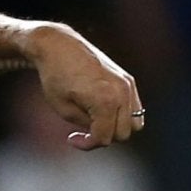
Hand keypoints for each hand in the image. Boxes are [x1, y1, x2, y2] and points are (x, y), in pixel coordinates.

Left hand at [28, 24, 143, 151]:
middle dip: (103, 137)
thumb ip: (87, 126)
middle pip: (122, 134)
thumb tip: (101, 134)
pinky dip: (122, 115)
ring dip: (117, 128)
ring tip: (96, 122)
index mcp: (105, 101)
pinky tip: (103, 111)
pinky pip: (135, 108)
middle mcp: (121, 93)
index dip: (87, 145)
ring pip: (135, 124)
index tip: (71, 138)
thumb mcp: (65, 111)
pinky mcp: (128, 79)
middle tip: (83, 131)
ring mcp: (127, 85)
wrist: (58, 46)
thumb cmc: (56, 78)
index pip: (104, 138)